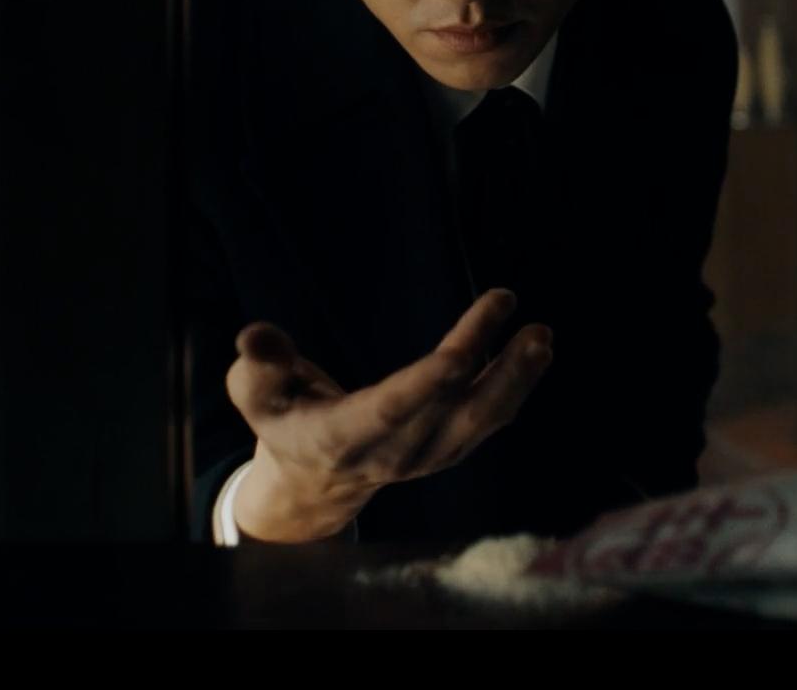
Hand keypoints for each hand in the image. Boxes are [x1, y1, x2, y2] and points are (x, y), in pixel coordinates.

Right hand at [224, 288, 552, 542]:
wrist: (312, 478)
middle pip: (449, 409)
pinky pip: (488, 419)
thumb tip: (255, 336)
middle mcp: (392, 453)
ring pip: (481, 420)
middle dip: (490, 367)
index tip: (459, 354)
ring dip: (516, 379)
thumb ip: (258, 366)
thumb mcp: (255, 394)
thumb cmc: (283, 419)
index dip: (425, 385)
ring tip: (541, 336)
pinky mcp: (449, 448)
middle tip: (520, 318)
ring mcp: (427, 456)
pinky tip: (534, 350)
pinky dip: (514, 386)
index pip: (391, 410)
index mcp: (342, 438)